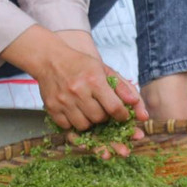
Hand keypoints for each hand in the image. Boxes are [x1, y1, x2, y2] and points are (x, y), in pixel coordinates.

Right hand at [3, 26, 145, 133]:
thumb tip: (135, 102)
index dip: (122, 115)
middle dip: (106, 118)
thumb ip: (123, 87)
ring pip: (84, 125)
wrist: (50, 59)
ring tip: (90, 112)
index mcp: (94, 80)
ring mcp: (63, 101)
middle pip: (99, 118)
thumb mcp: (105, 70)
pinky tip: (76, 113)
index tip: (123, 116)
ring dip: (90, 122)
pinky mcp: (51, 108)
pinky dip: (74, 124)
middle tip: (104, 110)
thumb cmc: (82, 64)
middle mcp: (78, 91)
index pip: (114, 107)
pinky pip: (67, 127)